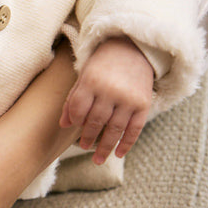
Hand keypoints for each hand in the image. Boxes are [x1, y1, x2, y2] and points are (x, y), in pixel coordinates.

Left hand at [60, 37, 153, 163]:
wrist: (134, 49)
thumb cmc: (103, 63)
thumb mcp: (84, 74)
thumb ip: (73, 99)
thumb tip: (64, 124)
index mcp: (92, 81)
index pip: (79, 109)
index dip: (75, 120)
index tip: (74, 126)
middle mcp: (111, 91)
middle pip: (96, 121)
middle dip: (88, 137)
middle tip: (83, 146)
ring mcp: (129, 99)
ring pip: (114, 130)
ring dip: (105, 147)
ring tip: (97, 159)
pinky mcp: (144, 105)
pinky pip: (134, 130)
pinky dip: (126, 144)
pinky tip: (118, 154)